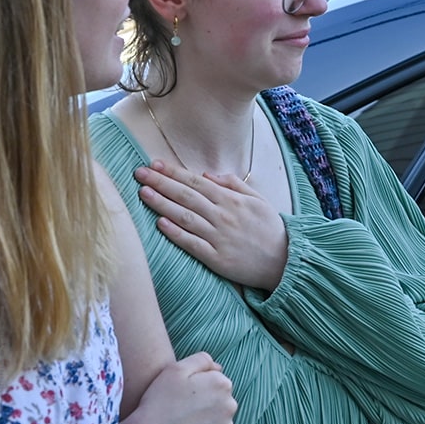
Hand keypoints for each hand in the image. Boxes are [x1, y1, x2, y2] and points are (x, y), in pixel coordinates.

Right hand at [128, 350, 236, 423]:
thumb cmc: (158, 402)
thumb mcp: (175, 369)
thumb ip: (201, 360)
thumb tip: (219, 367)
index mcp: (222, 383)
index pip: (215, 380)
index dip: (196, 386)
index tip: (179, 395)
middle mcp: (230, 404)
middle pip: (219, 399)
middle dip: (204, 401)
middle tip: (179, 410)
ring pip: (217, 418)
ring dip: (205, 419)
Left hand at [136, 160, 288, 291]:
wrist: (285, 260)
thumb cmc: (270, 228)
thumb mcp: (258, 199)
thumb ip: (233, 185)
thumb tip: (207, 175)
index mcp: (232, 200)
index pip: (197, 183)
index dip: (174, 173)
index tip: (155, 164)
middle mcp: (223, 216)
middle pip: (186, 196)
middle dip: (161, 183)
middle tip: (139, 173)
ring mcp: (218, 237)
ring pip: (185, 217)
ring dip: (162, 204)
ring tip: (143, 193)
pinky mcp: (216, 257)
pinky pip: (192, 243)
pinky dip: (176, 233)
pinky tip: (160, 223)